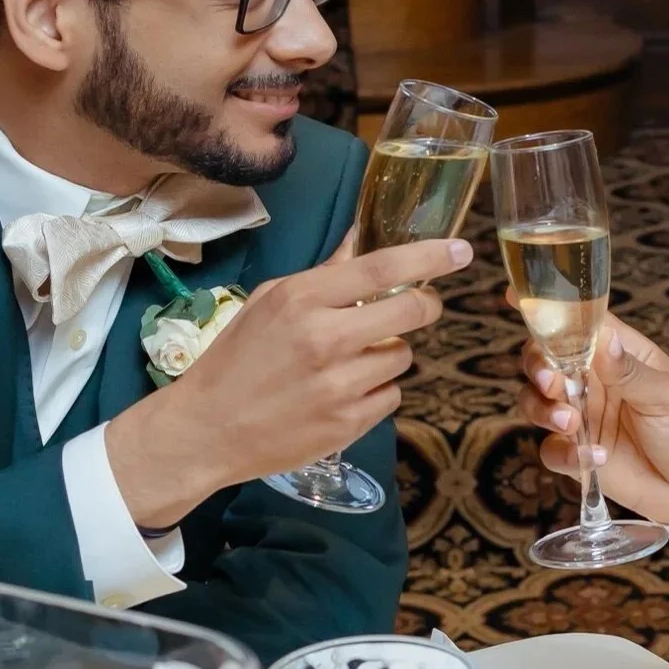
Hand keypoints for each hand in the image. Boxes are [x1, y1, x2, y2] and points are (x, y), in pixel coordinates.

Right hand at [106, 237, 472, 524]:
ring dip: (389, 354)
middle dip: (424, 306)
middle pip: (412, 312)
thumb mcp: (270, 302)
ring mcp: (340, 386)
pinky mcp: (349, 424)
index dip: (429, 256)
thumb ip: (324, 275)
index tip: (461, 250)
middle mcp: (326, 340)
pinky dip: (377, 391)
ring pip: (404, 357)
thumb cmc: (237, 358)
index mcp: (303, 300)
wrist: (207, 429)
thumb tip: (364, 239)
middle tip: (414, 307)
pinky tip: (343, 392)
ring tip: (351, 361)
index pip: (382, 268)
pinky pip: (392, 396)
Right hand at [516, 313, 668, 525]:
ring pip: (535, 402)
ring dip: (543, 409)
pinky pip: (550, 449)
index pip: (579, 323)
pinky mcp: (577, 455)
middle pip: (544, 360)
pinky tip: (594, 457)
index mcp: (618, 355)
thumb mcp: (668, 397)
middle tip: (552, 382)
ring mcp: (582, 418)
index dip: (549, 309)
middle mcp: (593, 382)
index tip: (516, 297)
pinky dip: (563, 452)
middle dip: (537, 366)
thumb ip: (630, 372)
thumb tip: (605, 341)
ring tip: (571, 423)